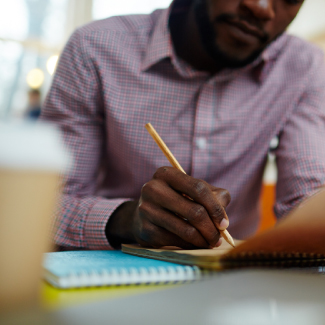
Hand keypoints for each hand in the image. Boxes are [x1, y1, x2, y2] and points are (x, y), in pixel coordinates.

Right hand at [106, 167, 230, 248]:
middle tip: (218, 239)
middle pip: (194, 211)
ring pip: (186, 230)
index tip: (224, 223)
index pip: (198, 188)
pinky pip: (176, 241)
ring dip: (203, 240)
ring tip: (210, 243)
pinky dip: (190, 245)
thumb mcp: (193, 190)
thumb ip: (214, 196)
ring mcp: (146, 209)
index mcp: (166, 174)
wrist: (142, 214)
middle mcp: (153, 188)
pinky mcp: (145, 229)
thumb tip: (223, 219)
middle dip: (211, 229)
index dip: (215, 208)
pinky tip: (194, 244)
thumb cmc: (175, 199)